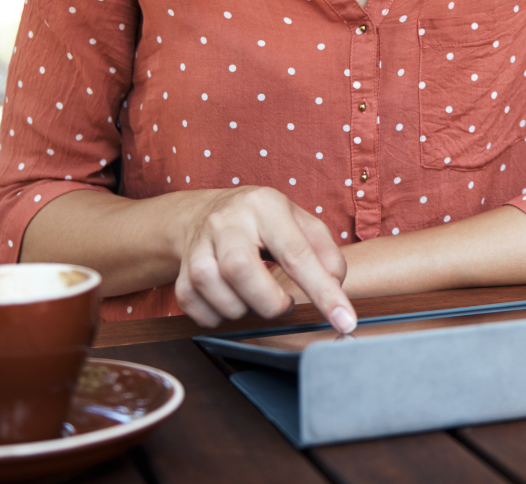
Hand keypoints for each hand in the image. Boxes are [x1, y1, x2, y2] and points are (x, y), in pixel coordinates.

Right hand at [174, 186, 356, 332]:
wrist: (206, 213)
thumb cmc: (261, 223)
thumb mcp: (299, 222)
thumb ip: (324, 251)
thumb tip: (335, 285)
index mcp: (264, 205)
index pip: (296, 253)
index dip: (323, 292)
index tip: (344, 320)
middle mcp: (226, 220)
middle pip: (240, 270)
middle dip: (269, 302)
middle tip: (282, 303)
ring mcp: (198, 243)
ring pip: (214, 290)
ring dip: (242, 308)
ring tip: (253, 295)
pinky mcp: (181, 269)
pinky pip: (194, 307)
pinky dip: (216, 315)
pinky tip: (230, 300)